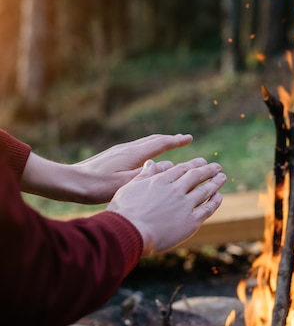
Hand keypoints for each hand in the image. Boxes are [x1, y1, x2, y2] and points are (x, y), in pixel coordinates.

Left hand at [21, 134, 192, 203]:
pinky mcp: (113, 156)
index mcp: (133, 154)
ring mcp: (119, 151)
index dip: (176, 140)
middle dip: (170, 139)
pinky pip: (137, 148)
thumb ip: (148, 175)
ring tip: (169, 145)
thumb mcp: (126, 184)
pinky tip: (146, 157)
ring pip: (144, 143)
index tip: (189, 138)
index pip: (160, 143)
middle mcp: (128, 148)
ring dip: (159, 142)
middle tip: (184, 139)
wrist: (72, 182)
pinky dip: (148, 148)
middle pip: (153, 140)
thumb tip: (170, 166)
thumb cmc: (97, 187)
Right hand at [107, 158, 225, 254]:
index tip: (202, 162)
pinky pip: (207, 209)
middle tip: (217, 166)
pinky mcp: (190, 222)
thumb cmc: (124, 212)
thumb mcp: (129, 188)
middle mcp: (175, 190)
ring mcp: (184, 205)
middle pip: (196, 176)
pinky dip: (214, 202)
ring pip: (204, 191)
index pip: (181, 169)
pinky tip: (219, 197)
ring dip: (215, 183)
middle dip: (208, 170)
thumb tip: (151, 163)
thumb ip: (143, 175)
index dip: (193, 164)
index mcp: (160, 181)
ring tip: (222, 177)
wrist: (129, 233)